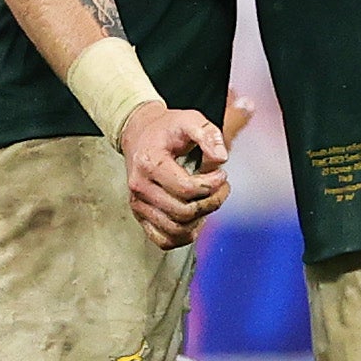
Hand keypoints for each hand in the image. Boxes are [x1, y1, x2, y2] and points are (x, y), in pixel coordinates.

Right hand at [121, 101, 229, 250]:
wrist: (139, 134)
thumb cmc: (166, 129)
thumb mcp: (190, 119)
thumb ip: (209, 134)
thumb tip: (221, 158)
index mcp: (150, 163)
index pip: (186, 188)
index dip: (212, 186)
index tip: (222, 174)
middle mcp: (140, 187)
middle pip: (183, 212)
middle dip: (211, 202)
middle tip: (221, 188)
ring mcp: (138, 204)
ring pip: (175, 230)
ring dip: (201, 220)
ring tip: (209, 201)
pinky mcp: (141, 216)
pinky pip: (163, 240)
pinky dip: (184, 236)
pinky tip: (195, 218)